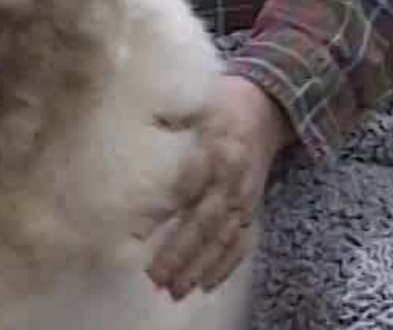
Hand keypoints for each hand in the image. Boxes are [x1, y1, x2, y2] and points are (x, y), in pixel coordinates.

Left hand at [147, 75, 291, 299]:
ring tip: (175, 289)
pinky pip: (243, 244)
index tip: (138, 233)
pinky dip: (226, 266)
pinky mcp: (254, 209)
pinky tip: (206, 285)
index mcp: (216, 147)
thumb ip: (166, 123)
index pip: (188, 183)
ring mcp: (245, 197)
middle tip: (156, 276)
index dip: (165, 210)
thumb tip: (126, 140)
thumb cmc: (219, 104)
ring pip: (224, 239)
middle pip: (206, 220)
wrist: (266, 105)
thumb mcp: (192, 104)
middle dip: (181, 251)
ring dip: (200, 266)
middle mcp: (233, 177)